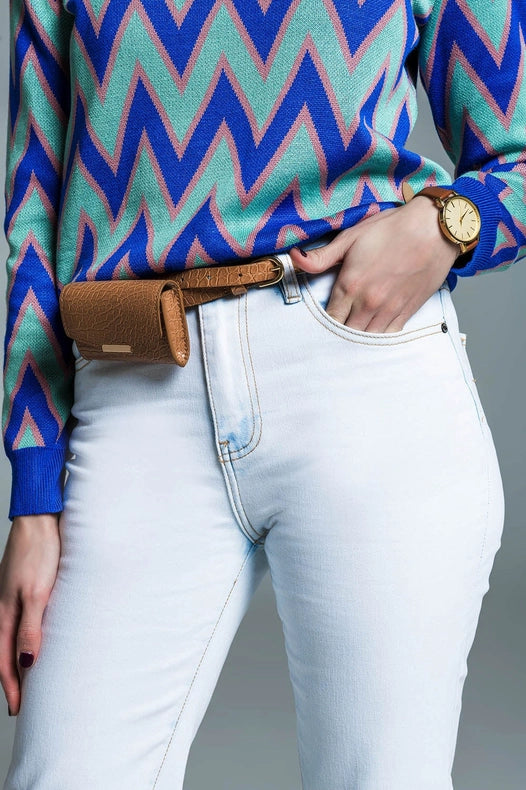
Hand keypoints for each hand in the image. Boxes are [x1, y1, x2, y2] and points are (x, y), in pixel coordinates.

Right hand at [0, 514, 60, 715]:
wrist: (40, 519)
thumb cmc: (40, 552)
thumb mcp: (37, 593)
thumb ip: (31, 629)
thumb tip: (27, 664)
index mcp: (4, 614)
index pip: (4, 661)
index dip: (12, 686)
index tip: (18, 710)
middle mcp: (5, 608)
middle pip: (6, 652)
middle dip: (14, 678)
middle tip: (23, 702)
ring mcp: (13, 596)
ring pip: (14, 637)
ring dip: (20, 659)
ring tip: (30, 677)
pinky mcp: (25, 586)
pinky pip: (24, 621)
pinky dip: (27, 637)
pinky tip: (38, 639)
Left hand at [289, 196, 460, 332]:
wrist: (434, 229)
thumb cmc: (393, 229)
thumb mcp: (351, 237)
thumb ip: (322, 256)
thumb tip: (294, 259)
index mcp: (351, 285)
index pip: (329, 318)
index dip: (323, 324)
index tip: (319, 323)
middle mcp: (369, 303)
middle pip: (346, 334)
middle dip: (337, 335)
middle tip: (332, 335)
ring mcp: (389, 310)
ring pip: (366, 339)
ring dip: (357, 340)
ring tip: (349, 339)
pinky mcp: (407, 312)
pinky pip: (388, 336)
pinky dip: (378, 340)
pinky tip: (372, 337)